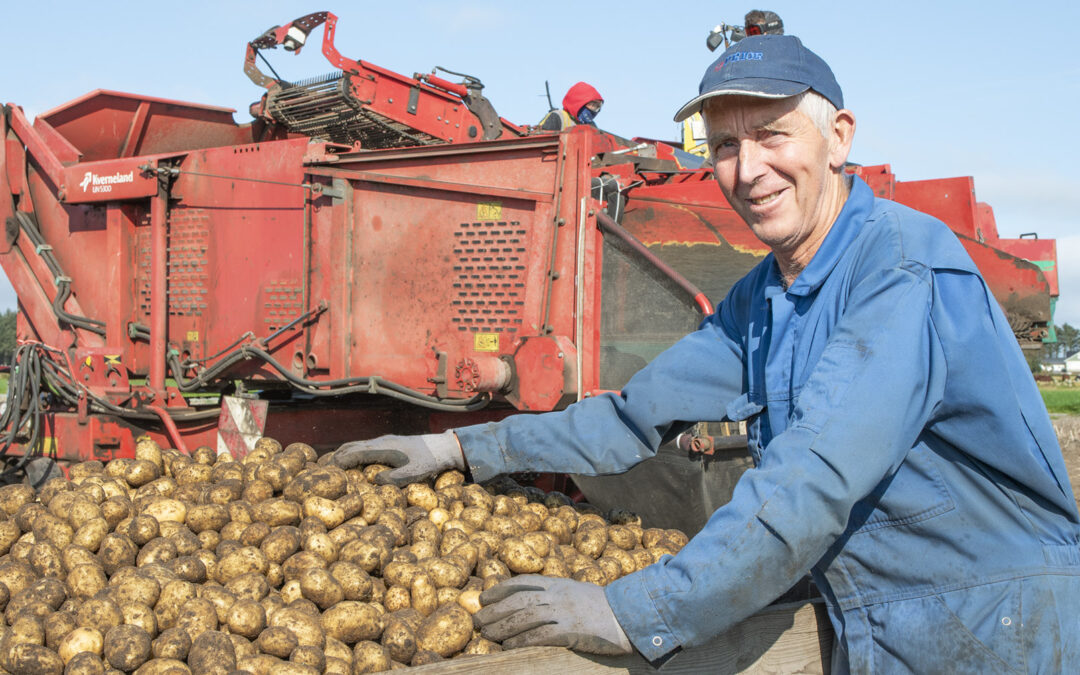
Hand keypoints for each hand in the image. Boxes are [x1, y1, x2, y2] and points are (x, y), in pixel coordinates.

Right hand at [331, 430, 463, 484]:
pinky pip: (365, 447)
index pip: (356, 453)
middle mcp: (382, 442)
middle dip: (337, 456)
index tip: (328, 471)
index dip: (341, 461)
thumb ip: (396, 477)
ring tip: (330, 464)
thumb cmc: (430, 461)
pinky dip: (353, 452)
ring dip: (344, 453)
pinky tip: (351, 460)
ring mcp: (385, 441)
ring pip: (358, 445)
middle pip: (353, 446)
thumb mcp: (415, 473)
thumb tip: (375, 481)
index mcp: (385, 448)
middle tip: (322, 469)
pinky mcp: (389, 444)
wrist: (442, 447)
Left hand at [475, 575, 631, 654]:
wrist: (628, 616)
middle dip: (494, 610)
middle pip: (518, 600)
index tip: (485, 597)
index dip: (500, 589)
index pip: (523, 582)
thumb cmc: (603, 607)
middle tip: (477, 619)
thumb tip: (532, 603)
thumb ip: (556, 594)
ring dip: (502, 626)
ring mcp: (564, 612)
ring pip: (524, 617)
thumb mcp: (576, 592)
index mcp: (558, 583)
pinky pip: (540, 635)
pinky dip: (521, 640)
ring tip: (487, 635)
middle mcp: (558, 594)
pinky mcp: (571, 630)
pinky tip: (509, 646)